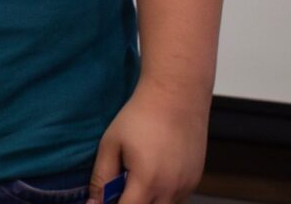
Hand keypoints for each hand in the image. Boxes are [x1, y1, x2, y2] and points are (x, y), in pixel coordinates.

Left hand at [90, 80, 209, 202]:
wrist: (176, 96)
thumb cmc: (140, 116)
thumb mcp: (111, 144)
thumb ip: (102, 176)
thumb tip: (94, 202)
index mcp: (147, 181)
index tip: (102, 201)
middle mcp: (171, 189)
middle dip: (130, 203)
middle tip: (118, 190)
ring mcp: (187, 185)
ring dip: (148, 201)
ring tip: (136, 179)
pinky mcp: (196, 179)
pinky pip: (177, 199)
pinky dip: (163, 195)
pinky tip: (153, 175)